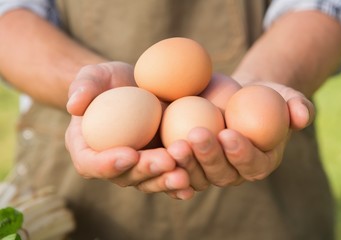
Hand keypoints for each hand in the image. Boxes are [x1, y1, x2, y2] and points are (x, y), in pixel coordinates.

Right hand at [65, 62, 193, 199]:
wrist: (137, 87)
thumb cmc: (111, 82)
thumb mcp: (96, 76)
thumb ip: (84, 86)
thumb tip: (74, 105)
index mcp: (88, 148)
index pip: (90, 163)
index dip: (107, 164)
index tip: (129, 154)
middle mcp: (111, 164)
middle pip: (125, 177)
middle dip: (146, 172)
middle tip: (166, 161)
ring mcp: (137, 167)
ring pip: (149, 182)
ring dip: (166, 181)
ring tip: (184, 175)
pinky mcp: (158, 164)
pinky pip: (167, 177)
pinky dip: (179, 183)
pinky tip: (192, 183)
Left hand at [166, 75, 313, 190]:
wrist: (237, 95)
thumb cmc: (263, 96)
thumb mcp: (284, 95)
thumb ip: (298, 106)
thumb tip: (302, 116)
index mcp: (260, 162)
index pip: (253, 164)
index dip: (242, 153)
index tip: (229, 134)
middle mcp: (235, 173)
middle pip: (222, 174)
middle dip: (209, 157)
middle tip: (196, 135)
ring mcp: (210, 171)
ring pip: (198, 176)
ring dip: (186, 163)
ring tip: (175, 145)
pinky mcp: (192, 164)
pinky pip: (180, 172)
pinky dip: (170, 169)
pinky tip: (159, 155)